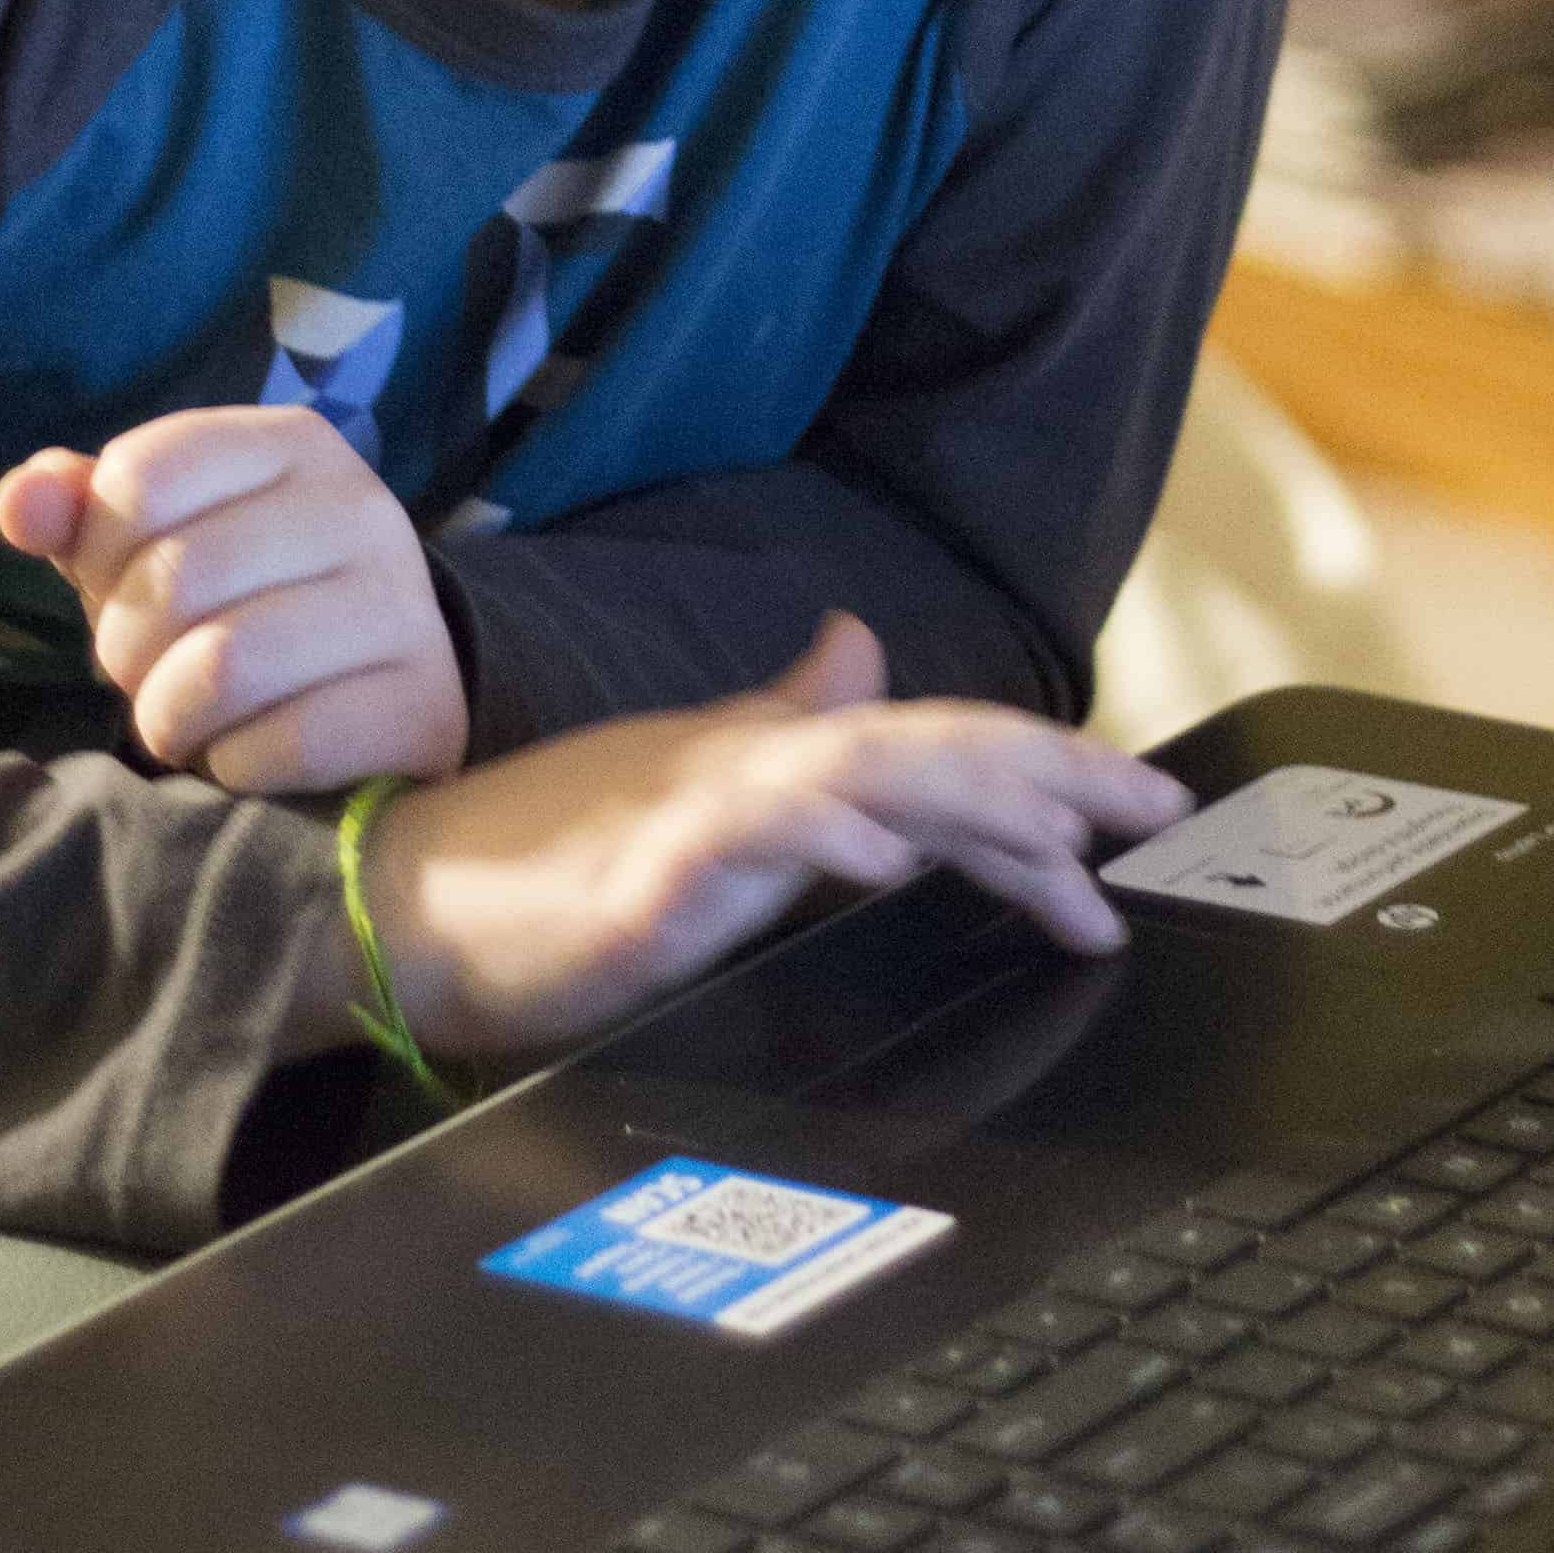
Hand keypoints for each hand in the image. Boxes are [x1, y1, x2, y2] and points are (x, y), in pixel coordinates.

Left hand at [0, 407, 465, 792]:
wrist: (380, 683)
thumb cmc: (242, 596)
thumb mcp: (158, 538)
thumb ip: (81, 512)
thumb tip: (22, 505)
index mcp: (291, 443)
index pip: (139, 476)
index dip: (98, 552)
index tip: (121, 586)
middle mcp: (360, 506)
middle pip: (173, 578)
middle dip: (127, 649)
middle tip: (151, 672)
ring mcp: (401, 606)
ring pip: (222, 668)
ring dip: (171, 718)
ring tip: (187, 720)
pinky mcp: (422, 706)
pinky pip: (282, 746)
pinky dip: (238, 767)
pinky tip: (252, 754)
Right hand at [346, 612, 1191, 1063]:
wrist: (399, 905)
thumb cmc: (540, 854)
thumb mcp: (695, 780)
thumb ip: (788, 723)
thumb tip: (861, 647)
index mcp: (777, 761)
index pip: (940, 750)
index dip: (1050, 767)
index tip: (1151, 808)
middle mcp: (751, 771)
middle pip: (926, 752)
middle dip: (1052, 779)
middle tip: (1155, 813)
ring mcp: (696, 820)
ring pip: (856, 780)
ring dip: (966, 805)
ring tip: (1059, 837)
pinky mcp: (637, 883)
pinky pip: (742, 849)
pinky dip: (819, 843)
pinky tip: (882, 862)